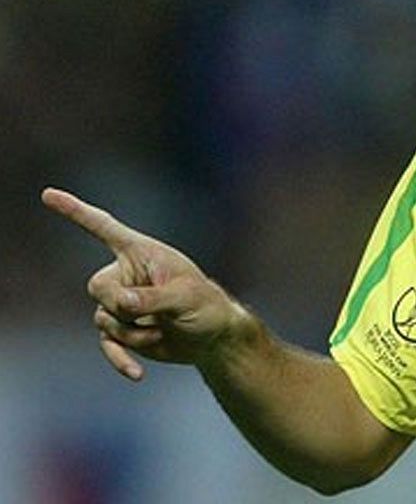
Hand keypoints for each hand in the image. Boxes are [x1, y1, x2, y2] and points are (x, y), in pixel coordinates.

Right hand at [43, 187, 246, 380]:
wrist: (213, 336)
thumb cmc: (206, 306)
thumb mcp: (186, 298)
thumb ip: (152, 299)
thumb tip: (120, 305)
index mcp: (142, 253)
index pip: (104, 227)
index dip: (76, 212)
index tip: (48, 194)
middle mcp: (125, 275)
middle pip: (97, 287)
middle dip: (122, 305)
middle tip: (155, 312)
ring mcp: (120, 304)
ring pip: (104, 319)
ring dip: (136, 333)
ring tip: (165, 330)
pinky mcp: (121, 331)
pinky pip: (109, 345)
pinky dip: (121, 359)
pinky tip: (138, 374)